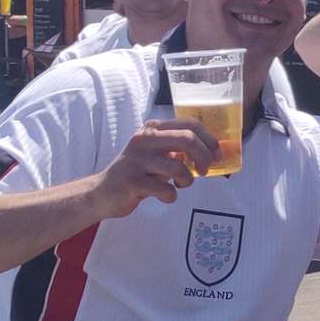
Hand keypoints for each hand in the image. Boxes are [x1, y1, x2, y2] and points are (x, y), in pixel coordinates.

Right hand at [90, 119, 218, 218]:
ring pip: (178, 167)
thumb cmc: (137, 173)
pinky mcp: (132, 182)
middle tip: (204, 171)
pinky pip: (165, 190)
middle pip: (188, 139)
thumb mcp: (156, 154)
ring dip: (187, 181)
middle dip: (204, 157)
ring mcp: (137, 160)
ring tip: (179, 185)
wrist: (102, 192)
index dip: (210, 139)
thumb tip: (212, 152)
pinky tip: (164, 195)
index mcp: (152, 129)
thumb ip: (178, 149)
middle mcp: (144, 140)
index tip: (217, 154)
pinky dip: (171, 196)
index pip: (190, 124)